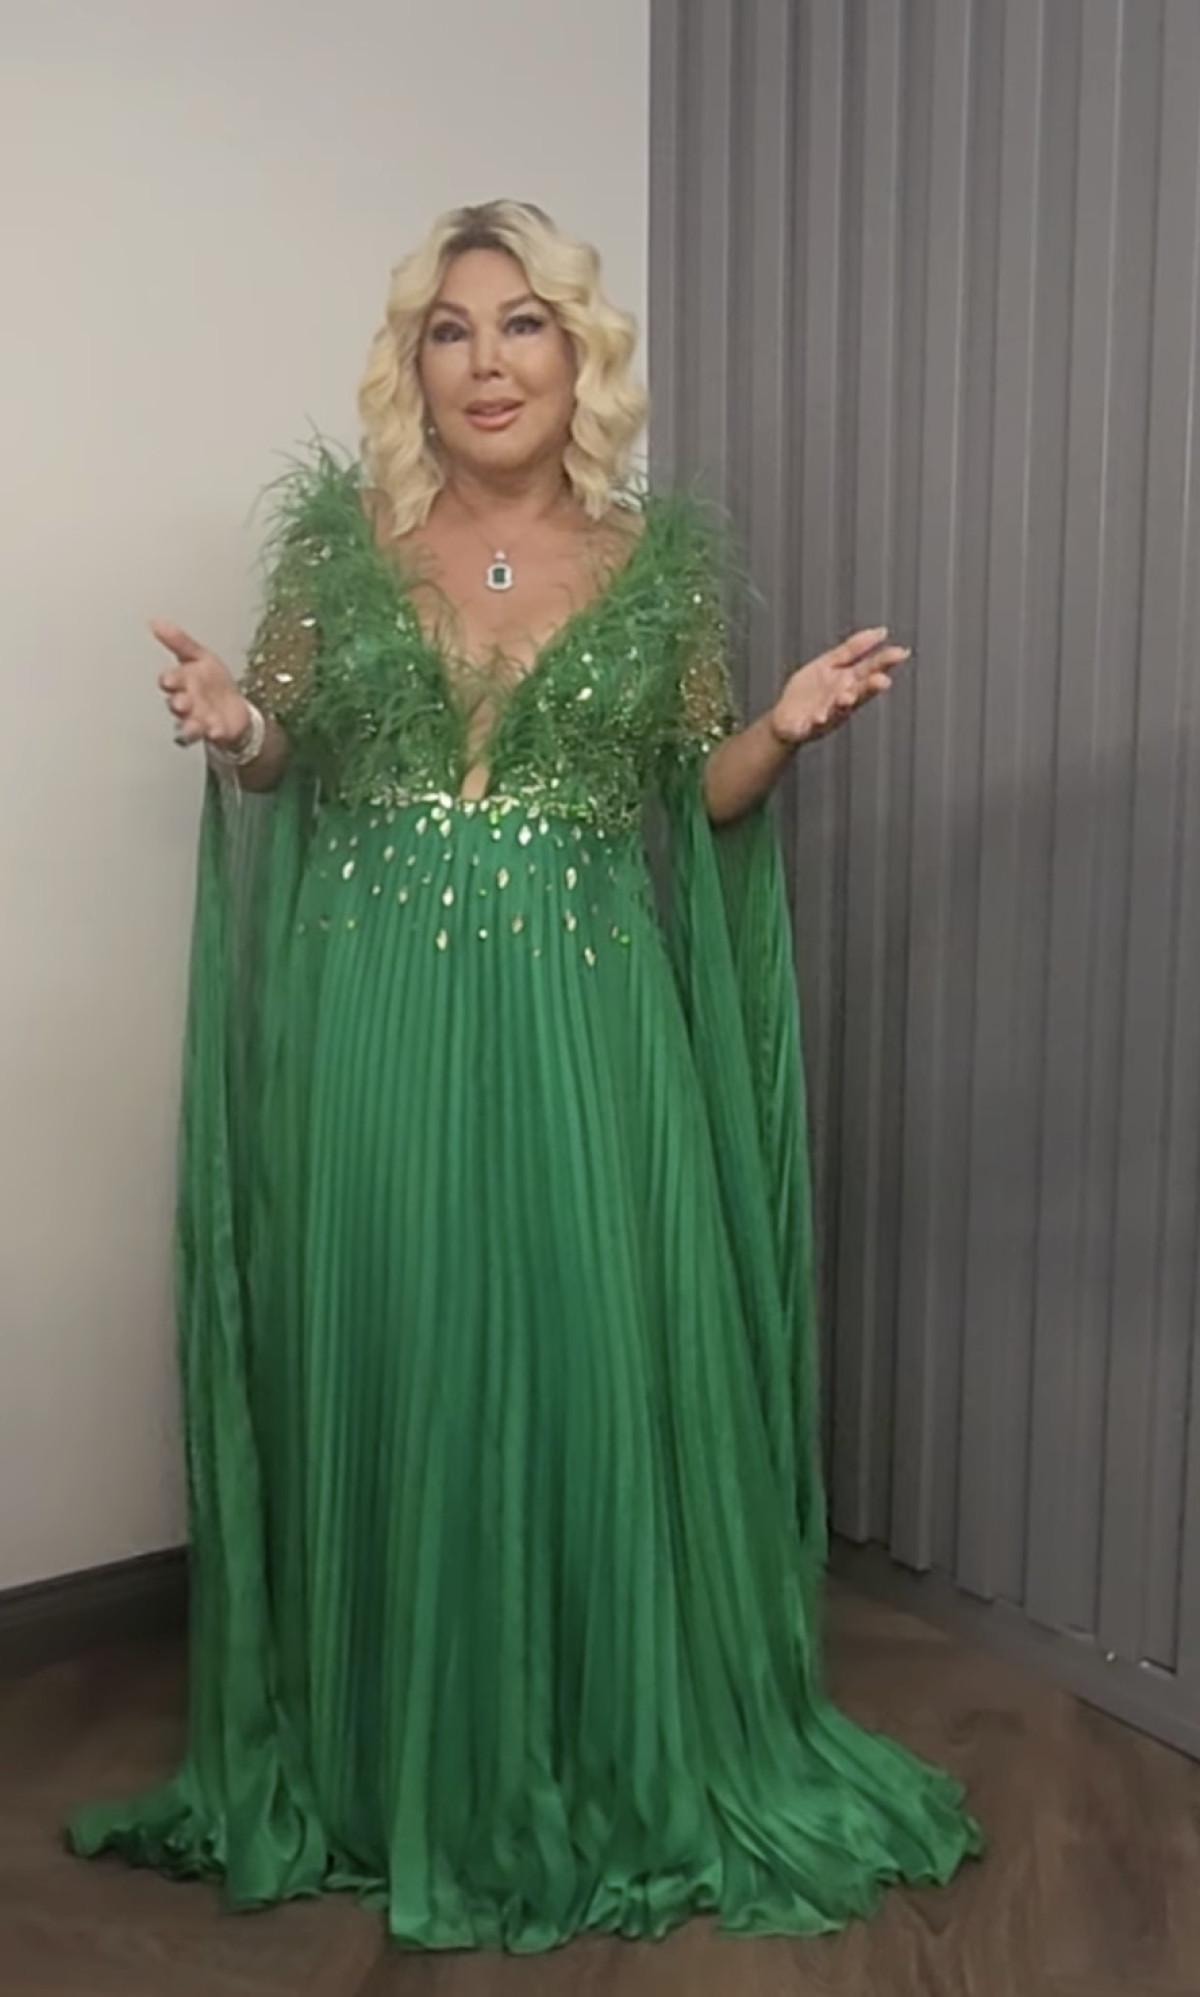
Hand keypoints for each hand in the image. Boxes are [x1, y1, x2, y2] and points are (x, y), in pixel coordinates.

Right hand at [152, 620, 250, 749]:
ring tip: (195, 726)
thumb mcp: (199, 656)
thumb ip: (179, 641)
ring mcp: (198, 719)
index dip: (169, 680)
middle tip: (181, 703)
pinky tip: (216, 731)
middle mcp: (186, 702)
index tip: (169, 680)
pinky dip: (213, 733)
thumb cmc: (213, 681)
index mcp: (182, 682)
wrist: (234, 707)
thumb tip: (155, 622)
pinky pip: (210, 735)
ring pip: (187, 726)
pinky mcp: (213, 732)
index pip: (170, 680)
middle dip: (178, 704)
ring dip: (189, 726)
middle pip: (177, 705)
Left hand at [768, 626, 910, 748]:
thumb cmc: (810, 692)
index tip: (901, 652)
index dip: (886, 661)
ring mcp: (828, 713)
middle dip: (870, 686)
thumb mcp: (830, 663)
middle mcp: (842, 698)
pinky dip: (818, 721)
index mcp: (848, 681)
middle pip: (860, 690)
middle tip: (882, 680)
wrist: (785, 719)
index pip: (870, 669)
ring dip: (845, 703)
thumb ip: (853, 649)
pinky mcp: (809, 726)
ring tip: (847, 697)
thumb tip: (881, 632)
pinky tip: (819, 718)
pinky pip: (814, 724)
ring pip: (840, 709)